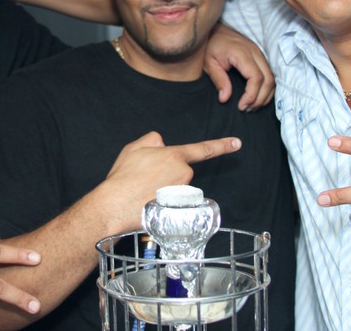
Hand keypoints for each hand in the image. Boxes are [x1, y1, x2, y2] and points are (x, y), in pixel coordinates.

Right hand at [101, 132, 240, 232]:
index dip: (222, 145)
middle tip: (145, 180)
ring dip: (165, 189)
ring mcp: (182, 193)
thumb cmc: (122, 178)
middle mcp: (182, 174)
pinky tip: (149, 203)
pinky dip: (165, 202)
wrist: (114, 205)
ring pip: (178, 187)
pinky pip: (175, 202)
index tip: (237, 143)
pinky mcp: (178, 209)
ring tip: (144, 192)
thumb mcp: (134, 148)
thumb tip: (163, 145)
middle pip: (181, 171)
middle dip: (168, 173)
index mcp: (173, 156)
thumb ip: (153, 140)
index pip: (203, 149)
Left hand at [204, 23, 273, 110]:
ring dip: (265, 95)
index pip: (256, 78)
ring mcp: (259, 53)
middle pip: (268, 79)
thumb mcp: (209, 63)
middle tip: (247, 109)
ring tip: (251, 106)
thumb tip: (225, 98)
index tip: (242, 106)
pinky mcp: (260, 56)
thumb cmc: (210, 45)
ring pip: (272, 78)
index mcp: (242, 53)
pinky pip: (269, 74)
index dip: (251, 95)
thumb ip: (218, 80)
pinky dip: (266, 88)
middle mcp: (254, 52)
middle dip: (260, 98)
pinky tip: (256, 97)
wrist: (214, 29)